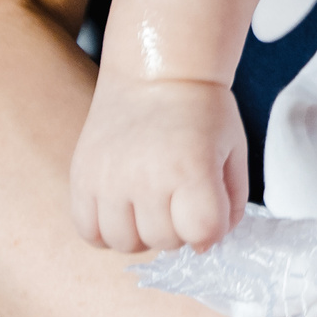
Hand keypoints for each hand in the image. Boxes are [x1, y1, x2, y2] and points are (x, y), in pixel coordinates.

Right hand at [67, 77, 246, 252]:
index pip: (202, 233)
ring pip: (126, 243)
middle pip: (165, 241)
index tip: (209, 211)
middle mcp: (147, 176)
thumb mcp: (234, 150)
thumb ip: (232, 201)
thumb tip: (209, 242)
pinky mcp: (82, 178)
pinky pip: (89, 232)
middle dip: (180, 228)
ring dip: (144, 234)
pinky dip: (108, 231)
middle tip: (180, 200)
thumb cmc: (203, 112)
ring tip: (152, 206)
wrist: (156, 74)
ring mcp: (109, 179)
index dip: (211, 229)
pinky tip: (124, 210)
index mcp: (191, 167)